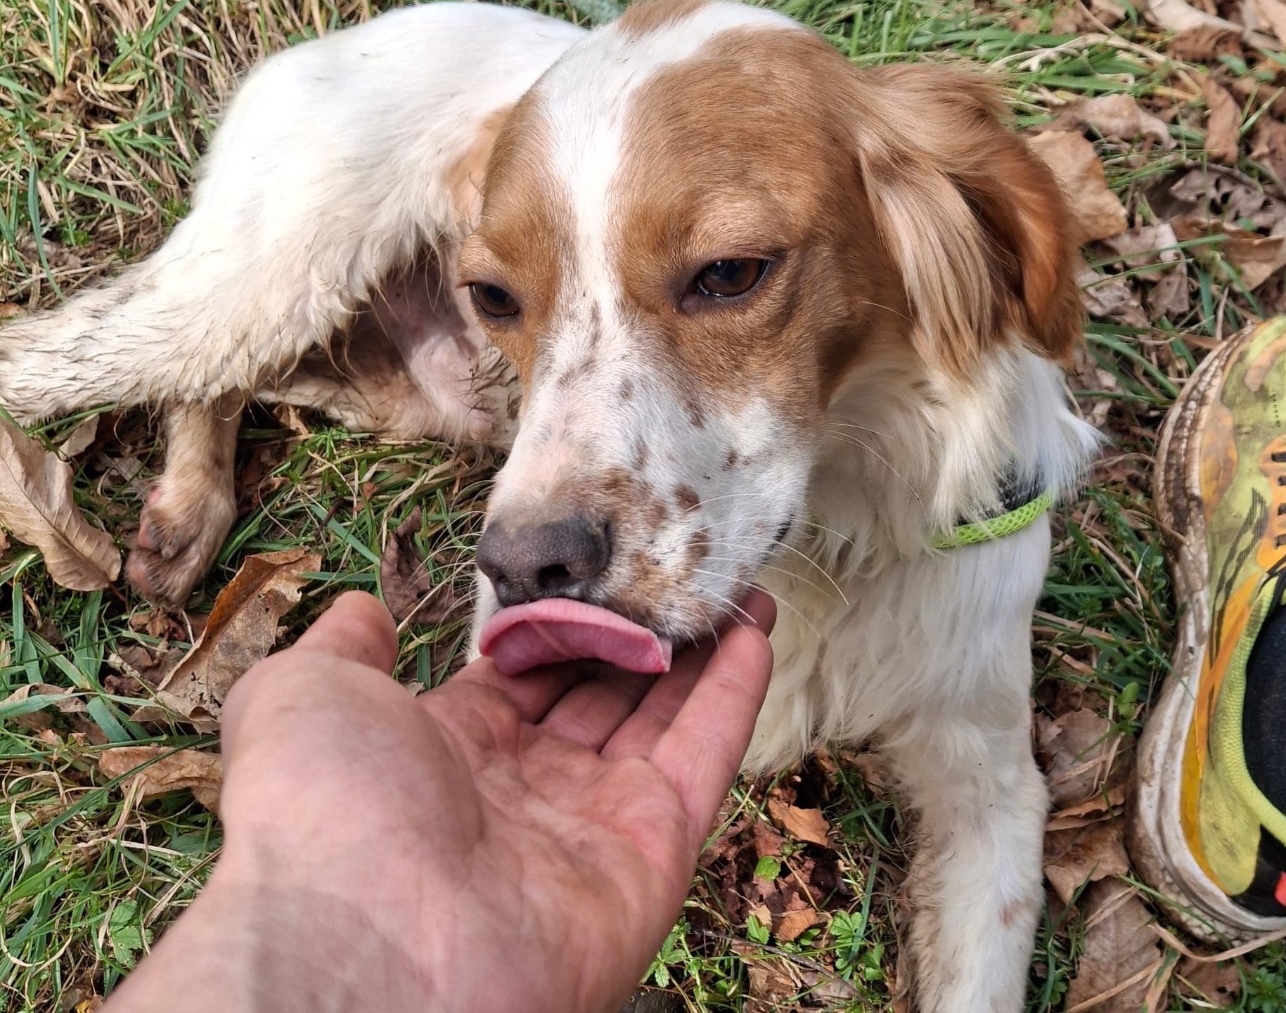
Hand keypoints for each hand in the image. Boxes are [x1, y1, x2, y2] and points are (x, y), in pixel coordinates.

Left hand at [108, 590, 774, 1012]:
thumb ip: (341, 650)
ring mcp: (594, 824)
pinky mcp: (654, 852)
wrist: (368, 945)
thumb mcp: (300, 698)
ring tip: (741, 588)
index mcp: (450, 752)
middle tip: (685, 570)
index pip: (525, 674)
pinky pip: (702, 759)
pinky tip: (756, 632)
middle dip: (642, 634)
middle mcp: (527, 789)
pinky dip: (734, 694)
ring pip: (662, 720)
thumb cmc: (323, 810)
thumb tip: (362, 611)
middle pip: (602, 694)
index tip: (601, 567)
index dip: (564, 622)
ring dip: (703, 653)